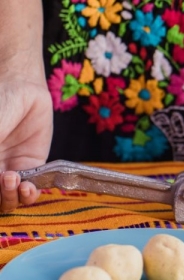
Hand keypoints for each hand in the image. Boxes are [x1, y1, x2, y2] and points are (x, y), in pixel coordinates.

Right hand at [0, 78, 52, 211]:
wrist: (23, 90)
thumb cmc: (0, 104)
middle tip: (4, 178)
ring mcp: (10, 171)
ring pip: (7, 199)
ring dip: (10, 198)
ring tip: (14, 179)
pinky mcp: (32, 168)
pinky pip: (30, 190)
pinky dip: (28, 195)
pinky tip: (29, 187)